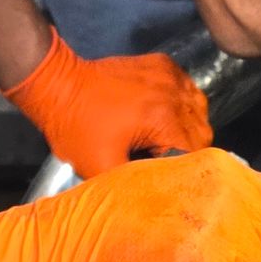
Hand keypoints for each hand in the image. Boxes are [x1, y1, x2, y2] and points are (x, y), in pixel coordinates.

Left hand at [0, 28, 210, 176]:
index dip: (183, 168)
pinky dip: (181, 102)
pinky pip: (186, 87)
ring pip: (198, 107)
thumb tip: (158, 198)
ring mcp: (169, 73)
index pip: (196, 151)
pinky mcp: (161, 63)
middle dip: (187, 148)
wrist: (58, 84)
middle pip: (202, 130)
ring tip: (164, 136)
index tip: (165, 173)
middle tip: (162, 158)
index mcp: (165, 118)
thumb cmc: (77, 128)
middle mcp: (174, 92)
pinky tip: (163, 113)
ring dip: (188, 124)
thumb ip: (136, 185)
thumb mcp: (101, 168)